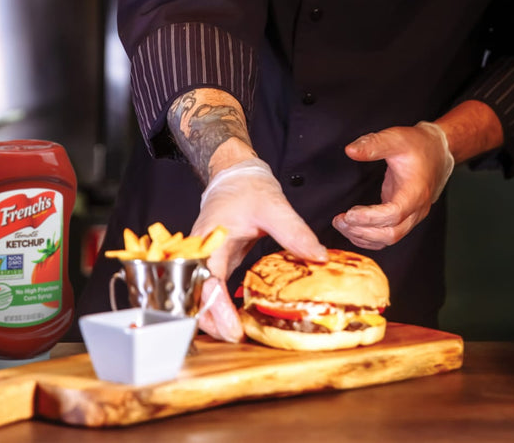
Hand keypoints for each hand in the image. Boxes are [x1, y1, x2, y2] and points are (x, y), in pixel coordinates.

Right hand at [191, 158, 327, 341]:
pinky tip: (235, 321)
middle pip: (194, 294)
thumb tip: (319, 257)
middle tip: (237, 339)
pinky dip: (219, 307)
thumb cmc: (249, 189)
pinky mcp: (216, 264)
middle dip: (211, 321)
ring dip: (213, 317)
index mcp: (212, 238)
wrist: (236, 175)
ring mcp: (206, 259)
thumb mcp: (274, 206)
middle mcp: (202, 251)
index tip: (233, 328)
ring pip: (199, 296)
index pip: (207, 279)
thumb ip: (294, 231)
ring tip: (237, 335)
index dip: (217, 307)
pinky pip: (211, 290)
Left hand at [332, 122, 453, 250]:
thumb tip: (350, 151)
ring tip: (341, 224)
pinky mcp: (404, 216)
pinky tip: (352, 230)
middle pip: (392, 233)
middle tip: (340, 220)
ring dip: (363, 236)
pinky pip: (388, 236)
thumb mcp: (395, 139)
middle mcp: (416, 208)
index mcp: (415, 191)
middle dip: (362, 230)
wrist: (437, 152)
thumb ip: (373, 145)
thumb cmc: (417, 145)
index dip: (370, 217)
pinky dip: (369, 238)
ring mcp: (412, 215)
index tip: (349, 213)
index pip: (394, 214)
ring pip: (389, 238)